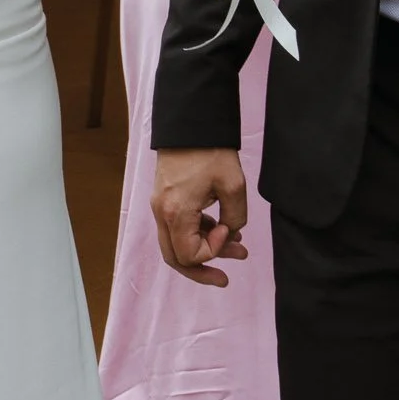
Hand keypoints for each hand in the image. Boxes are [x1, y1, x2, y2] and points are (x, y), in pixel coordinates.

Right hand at [151, 146, 248, 286]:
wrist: (190, 121)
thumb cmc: (210, 151)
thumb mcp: (233, 186)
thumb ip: (235, 218)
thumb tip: (231, 232)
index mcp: (176, 213)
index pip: (189, 255)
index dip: (212, 251)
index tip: (229, 231)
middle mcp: (161, 213)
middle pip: (176, 258)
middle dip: (203, 269)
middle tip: (226, 278)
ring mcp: (159, 206)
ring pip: (176, 244)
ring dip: (205, 250)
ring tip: (238, 247)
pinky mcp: (164, 198)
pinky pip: (177, 228)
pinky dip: (197, 234)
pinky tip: (222, 227)